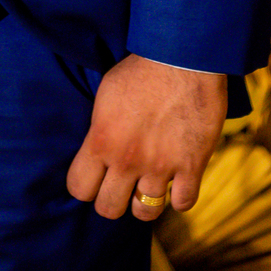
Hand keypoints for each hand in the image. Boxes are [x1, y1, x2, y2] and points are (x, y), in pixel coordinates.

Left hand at [65, 54, 226, 221]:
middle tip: (122, 185)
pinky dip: (180, 196)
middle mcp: (127, 160)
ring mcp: (160, 166)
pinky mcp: (191, 166)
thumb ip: (99, 129)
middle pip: (109, 209)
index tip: (95, 178)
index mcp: (101, 141)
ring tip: (150, 185)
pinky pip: (183, 203)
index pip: (79, 188)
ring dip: (146, 201)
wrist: (182, 57)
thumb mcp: (105, 95)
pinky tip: (178, 181)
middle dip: (113, 200)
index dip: (86, 186)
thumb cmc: (140, 70)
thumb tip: (95, 148)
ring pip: (145, 213)